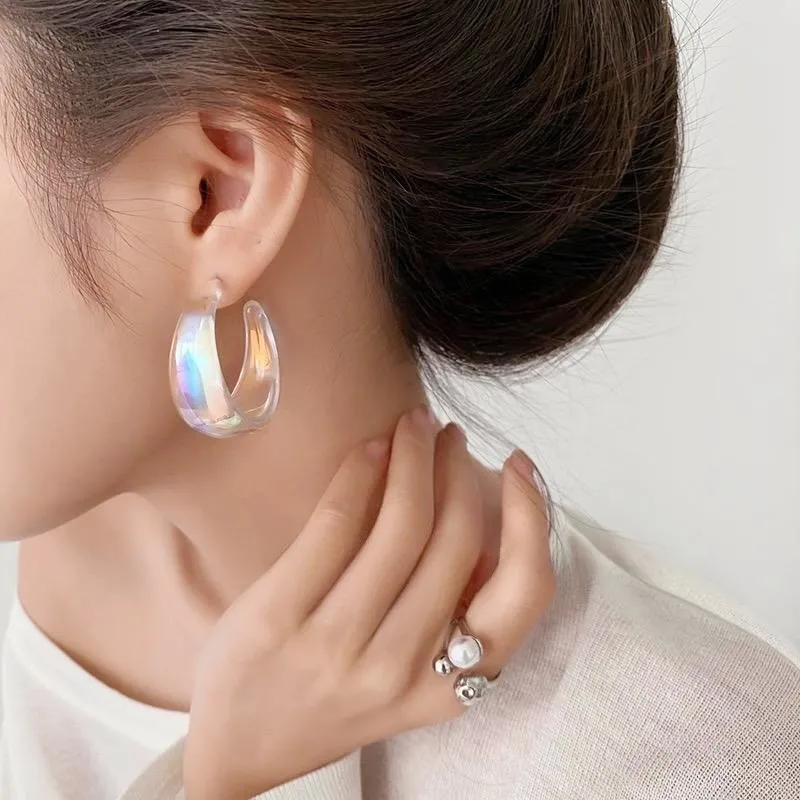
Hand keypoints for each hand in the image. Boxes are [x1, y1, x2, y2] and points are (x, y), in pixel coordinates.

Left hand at [183, 407, 554, 799]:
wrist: (240, 752)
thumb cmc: (331, 700)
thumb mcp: (407, 679)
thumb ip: (445, 613)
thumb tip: (469, 511)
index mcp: (447, 686)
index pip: (524, 593)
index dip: (532, 516)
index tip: (518, 468)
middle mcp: (401, 668)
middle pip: (458, 539)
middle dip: (460, 468)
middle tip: (449, 435)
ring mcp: (338, 645)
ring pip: (403, 524)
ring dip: (416, 456)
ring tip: (414, 427)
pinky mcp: (280, 616)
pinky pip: (337, 522)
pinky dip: (361, 471)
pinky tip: (369, 448)